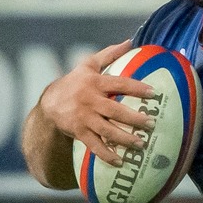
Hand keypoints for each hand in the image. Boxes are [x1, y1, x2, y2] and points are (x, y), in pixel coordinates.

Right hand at [38, 40, 157, 167]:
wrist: (50, 103)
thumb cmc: (75, 82)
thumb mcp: (88, 65)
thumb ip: (110, 54)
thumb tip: (131, 41)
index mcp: (95, 83)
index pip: (119, 84)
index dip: (136, 88)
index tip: (153, 93)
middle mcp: (89, 100)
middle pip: (115, 110)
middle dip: (134, 118)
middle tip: (151, 124)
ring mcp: (83, 118)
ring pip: (106, 130)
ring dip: (124, 138)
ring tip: (141, 144)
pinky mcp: (78, 132)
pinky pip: (94, 145)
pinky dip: (106, 154)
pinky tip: (120, 161)